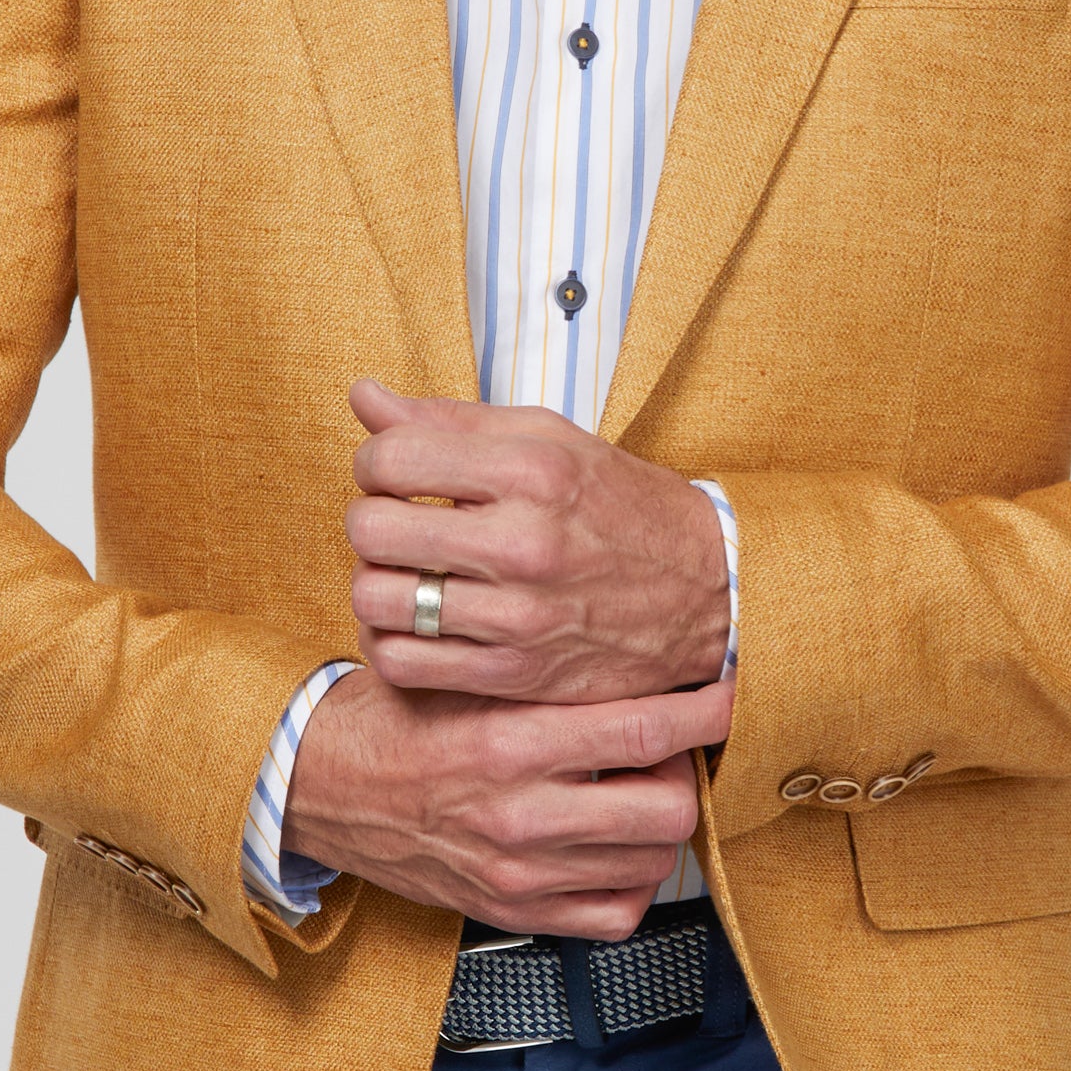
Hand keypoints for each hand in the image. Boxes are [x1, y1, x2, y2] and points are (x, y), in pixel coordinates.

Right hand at [280, 662, 732, 935]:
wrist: (320, 788)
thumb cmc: (395, 718)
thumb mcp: (462, 672)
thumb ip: (543, 667)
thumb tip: (637, 644)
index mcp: (510, 741)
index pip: (644, 727)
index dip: (706, 709)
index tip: (729, 692)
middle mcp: (520, 815)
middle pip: (669, 809)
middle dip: (685, 772)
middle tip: (669, 745)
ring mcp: (519, 873)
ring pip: (653, 863)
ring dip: (662, 824)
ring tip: (641, 787)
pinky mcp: (512, 911)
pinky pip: (616, 916)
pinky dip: (633, 882)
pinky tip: (616, 845)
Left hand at [343, 382, 731, 703]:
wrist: (707, 592)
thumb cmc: (619, 506)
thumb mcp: (550, 440)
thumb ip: (452, 421)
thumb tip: (362, 397)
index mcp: (532, 470)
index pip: (392, 458)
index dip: (375, 462)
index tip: (395, 472)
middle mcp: (523, 542)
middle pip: (371, 530)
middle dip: (369, 520)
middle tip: (396, 521)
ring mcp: (518, 616)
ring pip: (376, 600)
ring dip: (374, 583)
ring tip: (405, 572)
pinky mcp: (514, 674)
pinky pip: (402, 662)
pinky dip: (388, 642)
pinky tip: (414, 621)